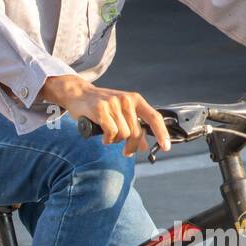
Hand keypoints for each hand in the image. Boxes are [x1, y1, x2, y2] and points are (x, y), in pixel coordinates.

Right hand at [40, 75, 170, 155]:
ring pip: (123, 134)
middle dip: (131, 146)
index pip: (154, 117)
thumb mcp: (122, 114)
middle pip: (136, 132)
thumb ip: (134, 127)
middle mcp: (126, 100)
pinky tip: (103, 137)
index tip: (166, 147)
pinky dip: (108, 140)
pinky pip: (111, 133)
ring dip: (116, 141)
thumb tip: (145, 147)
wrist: (79, 93)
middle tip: (126, 152)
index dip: (162, 133)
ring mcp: (113, 104)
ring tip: (109, 135)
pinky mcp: (100, 110)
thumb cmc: (102, 105)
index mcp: (135, 100)